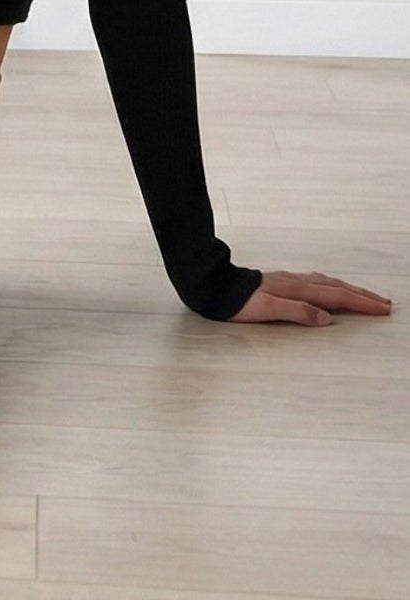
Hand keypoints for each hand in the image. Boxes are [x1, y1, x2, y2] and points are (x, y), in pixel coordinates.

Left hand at [228, 268, 393, 325]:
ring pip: (328, 283)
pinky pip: (317, 282)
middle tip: (385, 303)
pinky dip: (332, 286)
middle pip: (337, 287)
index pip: (337, 296)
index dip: (361, 303)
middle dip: (362, 295)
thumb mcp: (266, 310)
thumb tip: (327, 319)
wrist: (213, 285)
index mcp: (296, 289)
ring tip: (365, 296)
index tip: (382, 309)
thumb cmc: (237, 302)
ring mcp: (289, 280)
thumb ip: (297, 312)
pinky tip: (330, 288)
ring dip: (349, 289)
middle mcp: (296, 281)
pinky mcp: (282, 281)